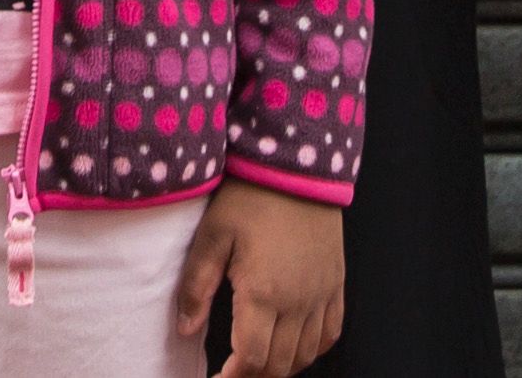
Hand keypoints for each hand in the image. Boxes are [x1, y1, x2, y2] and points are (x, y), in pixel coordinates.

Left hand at [179, 179, 346, 377]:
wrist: (296, 165)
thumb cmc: (251, 196)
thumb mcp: (212, 236)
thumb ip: (197, 287)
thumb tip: (185, 329)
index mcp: (264, 293)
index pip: (251, 359)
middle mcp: (298, 302)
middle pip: (280, 365)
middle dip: (253, 376)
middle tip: (232, 373)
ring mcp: (322, 294)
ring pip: (307, 355)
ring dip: (282, 367)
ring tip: (257, 362)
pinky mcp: (336, 283)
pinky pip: (331, 332)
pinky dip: (313, 350)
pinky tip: (295, 346)